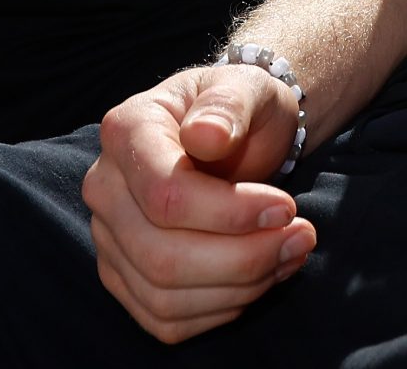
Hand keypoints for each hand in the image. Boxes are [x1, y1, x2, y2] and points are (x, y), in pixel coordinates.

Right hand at [82, 65, 315, 343]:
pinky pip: (165, 319)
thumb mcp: (247, 87)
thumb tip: (206, 136)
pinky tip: (260, 276)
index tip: (287, 206)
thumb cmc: (238, 108)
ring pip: (163, 295)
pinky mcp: (125, 277)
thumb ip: (229, 104)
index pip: (166, 196)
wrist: (232, 134)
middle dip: (244, 258)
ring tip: (289, 252)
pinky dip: (221, 308)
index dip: (230, 213)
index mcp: (126, 131)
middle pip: (162, 256)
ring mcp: (108, 237)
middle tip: (302, 236)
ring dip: (240, 286)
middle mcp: (104, 187)